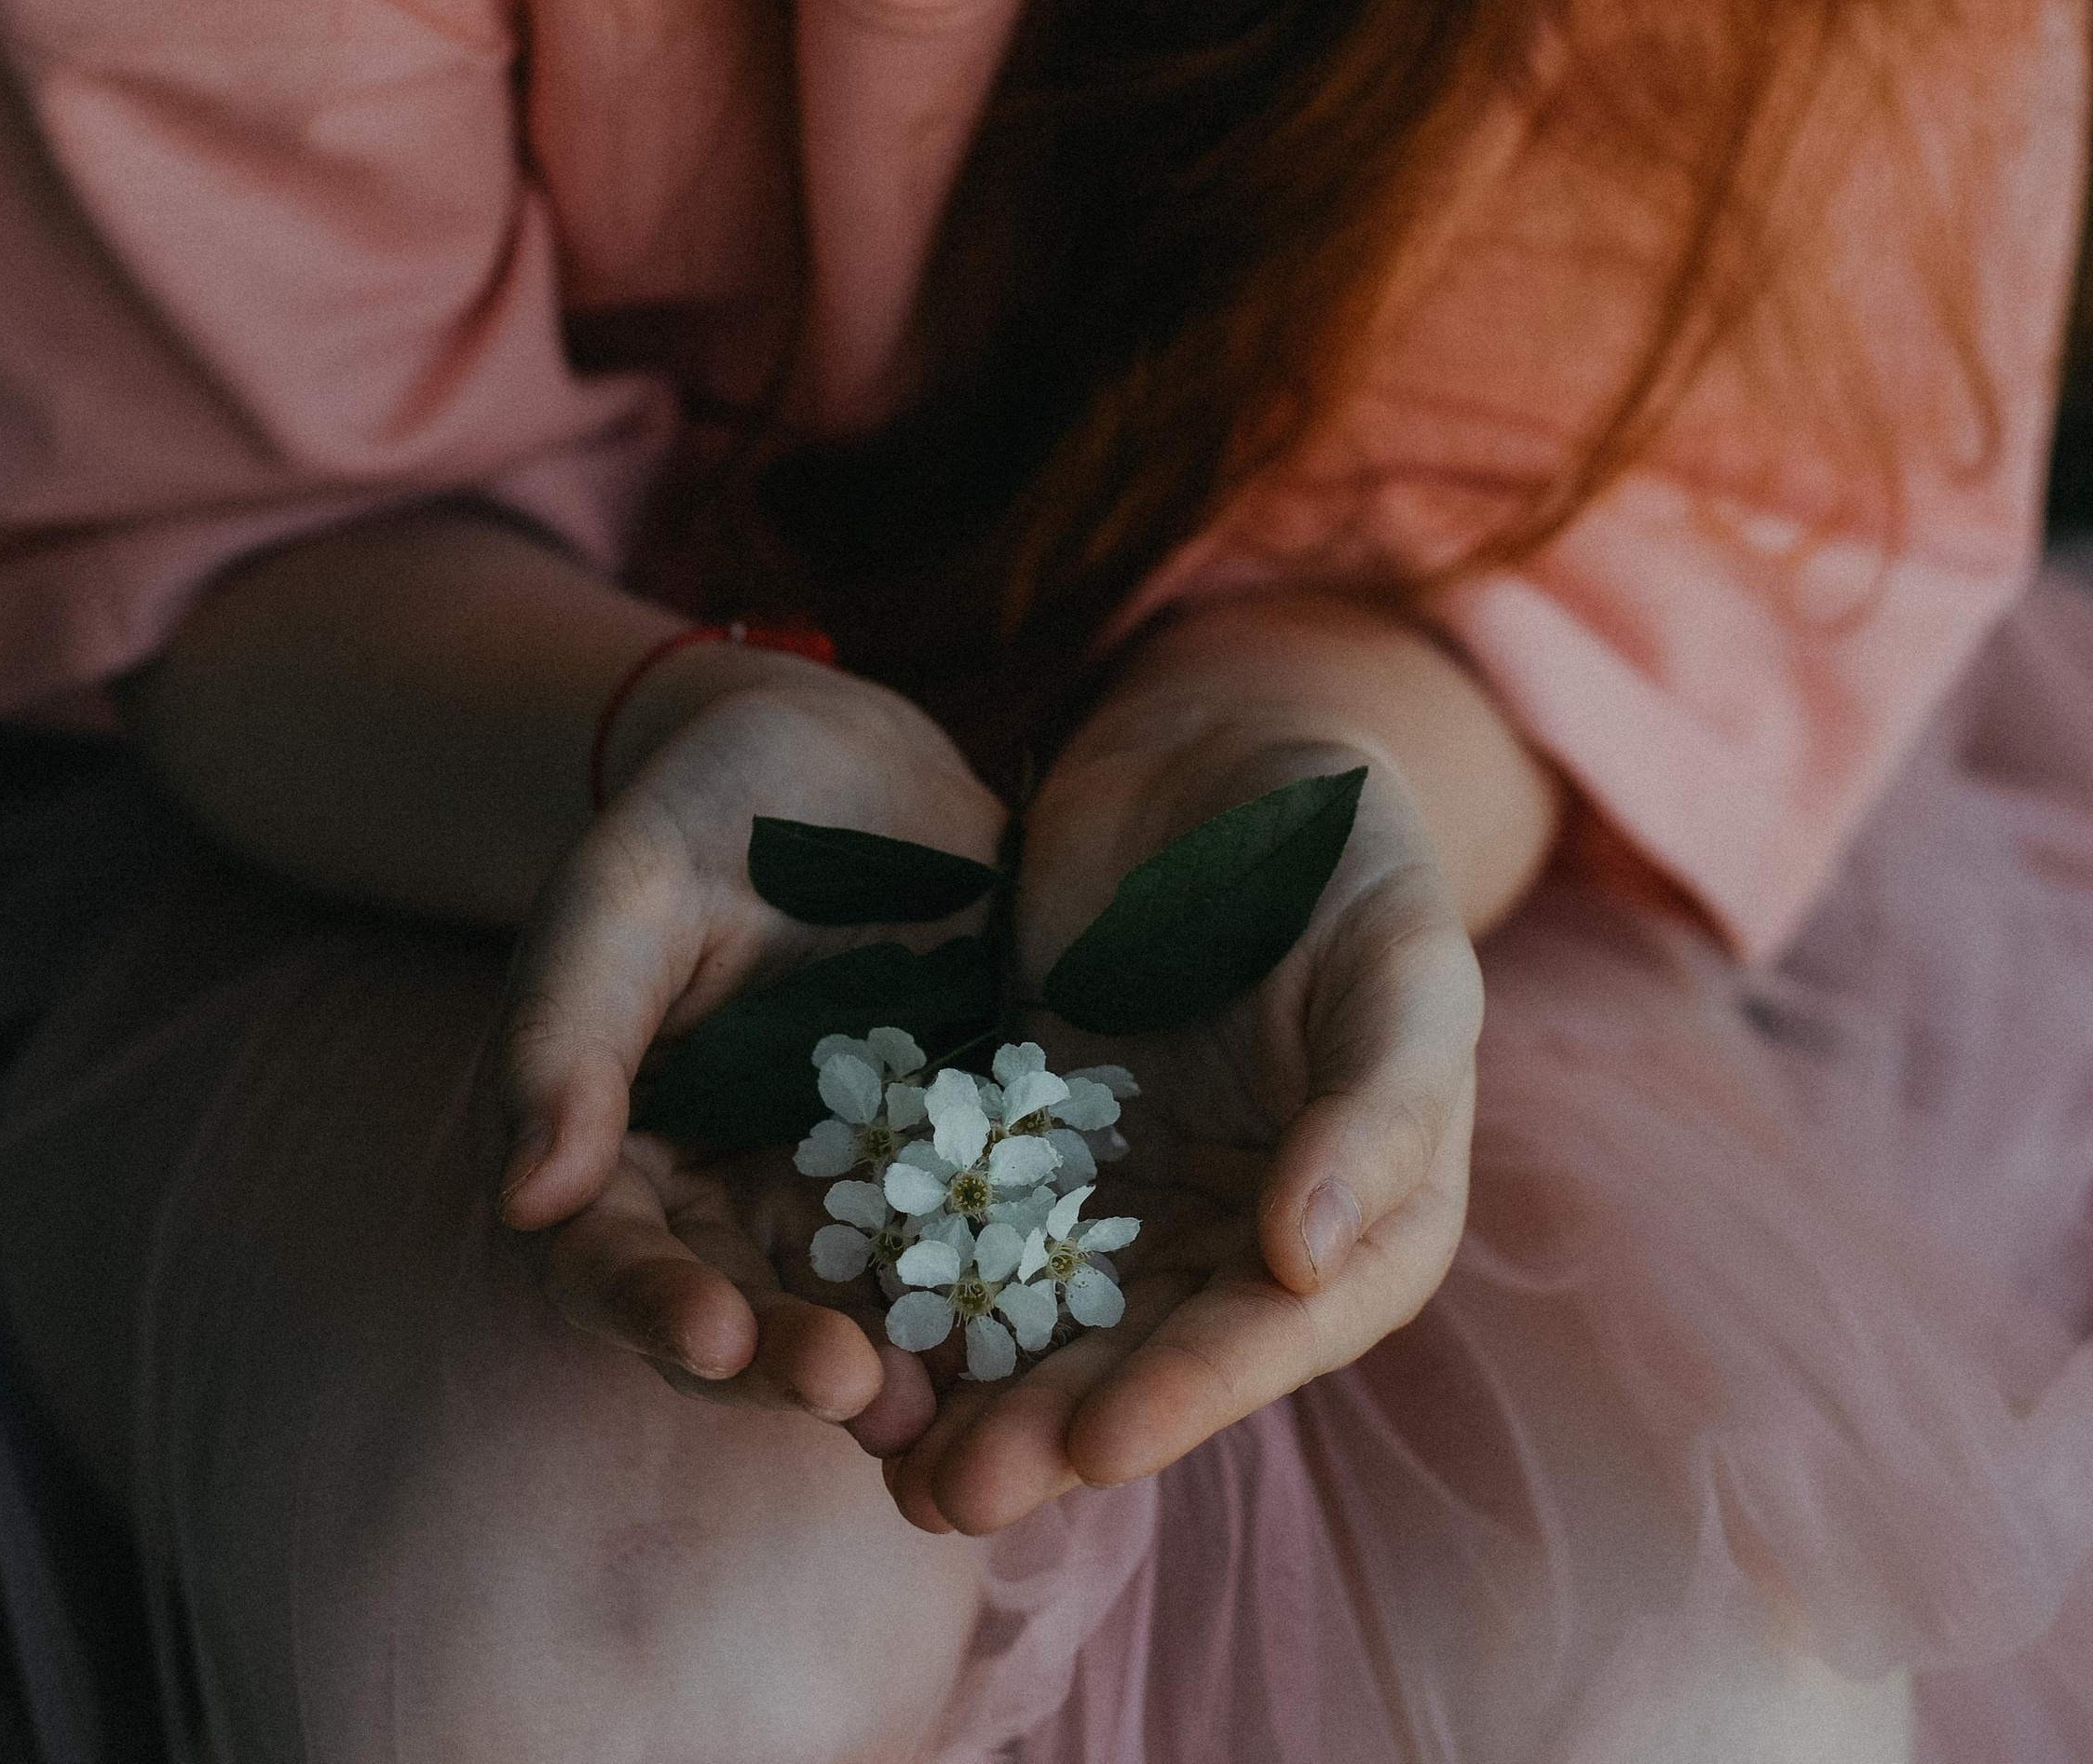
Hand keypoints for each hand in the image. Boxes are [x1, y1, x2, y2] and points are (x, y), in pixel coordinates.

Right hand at [491, 655, 1003, 1446]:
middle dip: (787, 1363)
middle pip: (739, 1315)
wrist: (843, 755)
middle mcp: (726, 1196)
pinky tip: (1034, 1329)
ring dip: (891, 1366)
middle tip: (853, 1389)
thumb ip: (570, 1032)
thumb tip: (529, 1199)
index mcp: (619, 1151)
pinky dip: (989, 1299)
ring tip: (939, 1402)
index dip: (654, 1307)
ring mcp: (842, 1189)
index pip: (611, 1259)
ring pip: (853, 1307)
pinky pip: (967, 1246)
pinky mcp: (948, 1164)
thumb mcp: (624, 894)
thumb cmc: (705, 811)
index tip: (711, 1333)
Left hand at [877, 719, 1483, 1534]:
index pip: (1271, 1332)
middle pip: (1142, 1354)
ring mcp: (1130, 1186)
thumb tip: (1309, 1261)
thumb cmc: (1353, 852)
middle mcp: (1240, 1233)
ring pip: (1047, 1311)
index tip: (1094, 1447)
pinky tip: (838, 1319)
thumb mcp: (1400, 961)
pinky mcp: (1030, 1127)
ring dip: (973, 1387)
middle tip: (946, 1491)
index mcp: (1363, 1221)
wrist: (1228, 747)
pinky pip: (969, 1212)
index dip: (1185, 1395)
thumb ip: (1378, 1104)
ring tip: (884, 1455)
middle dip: (1048, 1428)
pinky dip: (916, 1272)